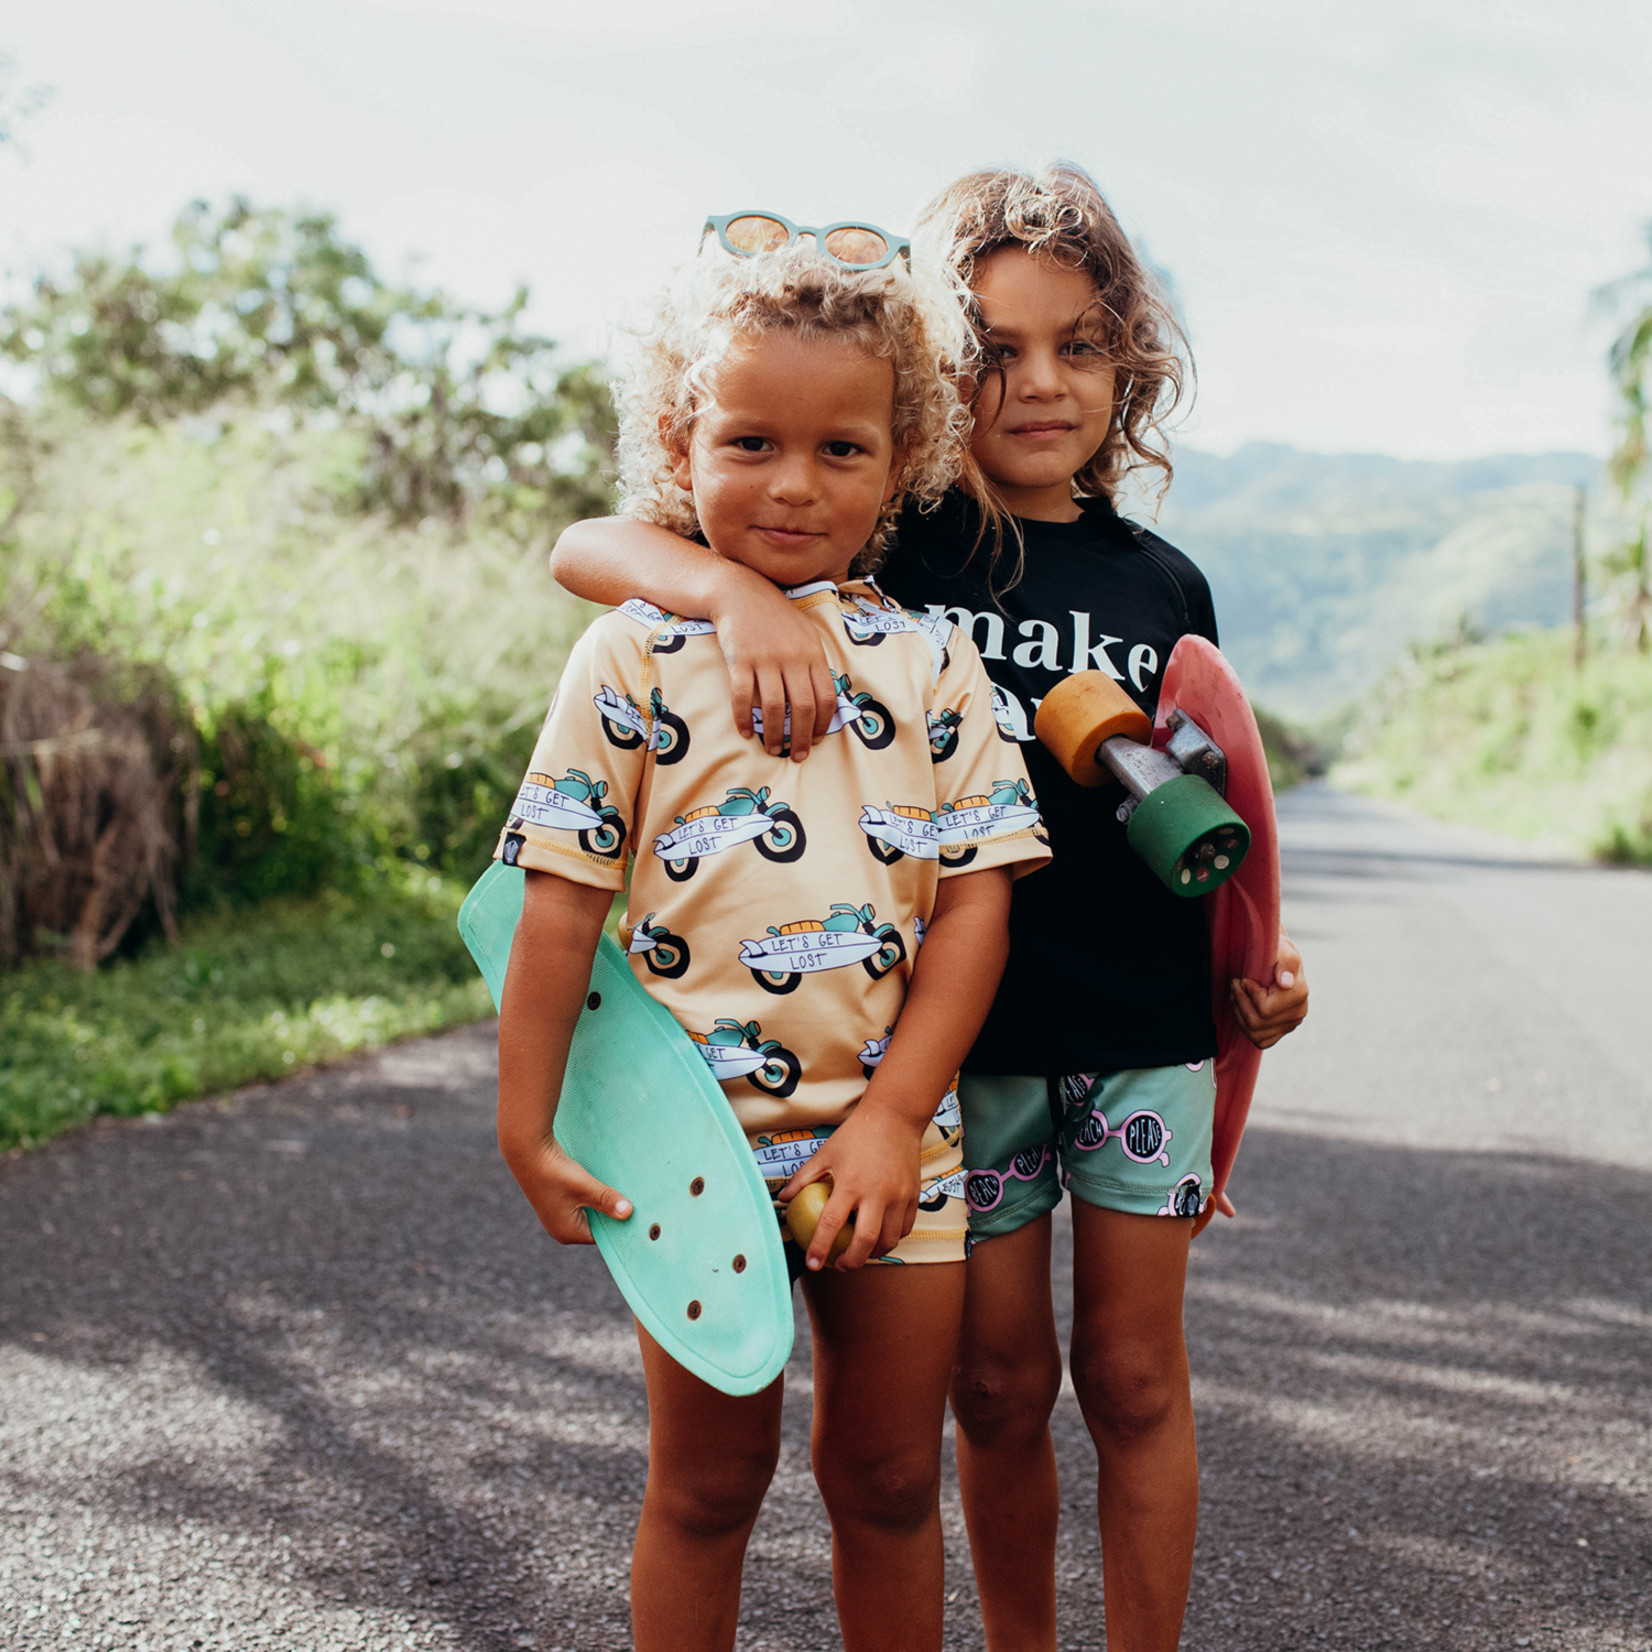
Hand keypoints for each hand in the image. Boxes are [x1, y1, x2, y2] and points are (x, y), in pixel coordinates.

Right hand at [500, 1133, 631, 1245]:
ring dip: (603, 1201)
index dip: (619, 1225)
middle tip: (633, 1202)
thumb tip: (628, 1214)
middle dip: (611, 1212)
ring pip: (590, 1211)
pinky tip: (603, 1182)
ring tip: (619, 1190)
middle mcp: (561, 1228)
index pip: (602, 1236)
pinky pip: (582, 1202)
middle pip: (597, 1224)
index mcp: (567, 1233)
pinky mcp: (557, 1199)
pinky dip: (593, 1194)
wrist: (527, 1151)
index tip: (636, 1215)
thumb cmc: (555, 1172)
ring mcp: (558, 1214)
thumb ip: (607, 1201)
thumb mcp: (586, 1188)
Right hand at [710, 580, 837, 759]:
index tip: (816, 741)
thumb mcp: (805, 635)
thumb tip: (823, 701)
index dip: (823, 724)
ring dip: (775, 733)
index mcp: (813, 653)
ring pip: (774, 707)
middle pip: (803, 706)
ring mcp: (766, 659)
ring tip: (773, 749)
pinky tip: (746, 732)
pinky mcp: (740, 660)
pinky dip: (744, 718)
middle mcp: (792, 657)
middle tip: (797, 756)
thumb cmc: (776, 618)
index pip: (825, 697)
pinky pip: (743, 697)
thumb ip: (814, 664)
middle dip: (801, 737)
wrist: (741, 593)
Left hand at [778, 1108, 923, 1271]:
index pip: (831, 1224)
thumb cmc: (856, 1135)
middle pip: (865, 1242)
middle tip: (839, 1265)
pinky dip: (892, 1238)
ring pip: (888, 1240)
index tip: (812, 1263)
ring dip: (873, 1254)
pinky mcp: (914, 1196)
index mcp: (850, 1183)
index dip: (820, 1248)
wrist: (895, 1117)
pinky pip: (904, 1228)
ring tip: (859, 1253)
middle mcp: (877, 1193)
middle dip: (850, 1262)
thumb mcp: (825, 1154)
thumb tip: (782, 1200)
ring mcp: (899, 1196)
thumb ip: (803, 1179)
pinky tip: (880, 1236)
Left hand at [1230, 930, 1307, 1049]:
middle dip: (1240, 1002)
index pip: (1264, 1009)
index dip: (1247, 994)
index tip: (1243, 980)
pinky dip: (1245, 1027)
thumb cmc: (1277, 952)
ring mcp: (1290, 1025)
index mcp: (1299, 995)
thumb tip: (1285, 983)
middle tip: (1235, 985)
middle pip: (1256, 1023)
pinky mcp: (1281, 1032)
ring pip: (1255, 1034)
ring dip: (1239, 1013)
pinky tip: (1242, 1008)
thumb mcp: (1283, 948)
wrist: (1277, 959)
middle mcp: (1298, 1013)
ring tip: (1236, 995)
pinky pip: (1259, 1041)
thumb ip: (1286, 963)